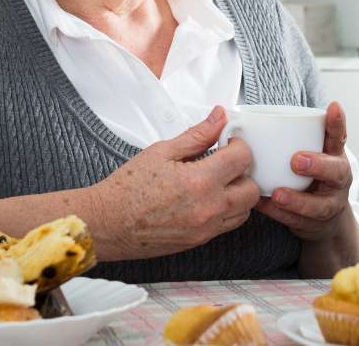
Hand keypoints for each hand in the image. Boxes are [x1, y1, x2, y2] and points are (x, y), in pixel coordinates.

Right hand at [89, 106, 259, 258]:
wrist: (106, 224)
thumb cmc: (127, 188)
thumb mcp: (162, 151)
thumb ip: (197, 135)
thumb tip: (219, 117)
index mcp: (199, 181)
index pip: (243, 159)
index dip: (238, 145)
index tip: (228, 143)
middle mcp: (208, 208)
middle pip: (252, 189)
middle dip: (244, 171)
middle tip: (226, 162)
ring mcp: (205, 228)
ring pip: (245, 211)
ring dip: (238, 193)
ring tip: (218, 181)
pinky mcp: (200, 241)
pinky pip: (228, 225)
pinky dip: (227, 211)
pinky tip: (209, 198)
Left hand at [256, 102, 354, 242]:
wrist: (325, 219)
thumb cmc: (310, 177)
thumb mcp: (311, 154)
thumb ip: (292, 138)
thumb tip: (241, 118)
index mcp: (334, 156)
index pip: (338, 137)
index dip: (337, 123)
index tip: (332, 107)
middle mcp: (338, 179)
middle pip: (336, 172)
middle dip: (318, 166)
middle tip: (296, 160)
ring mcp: (330, 204)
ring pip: (319, 205)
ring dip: (297, 199)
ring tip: (277, 194)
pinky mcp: (316, 225)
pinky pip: (299, 222)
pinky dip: (280, 215)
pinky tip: (263, 206)